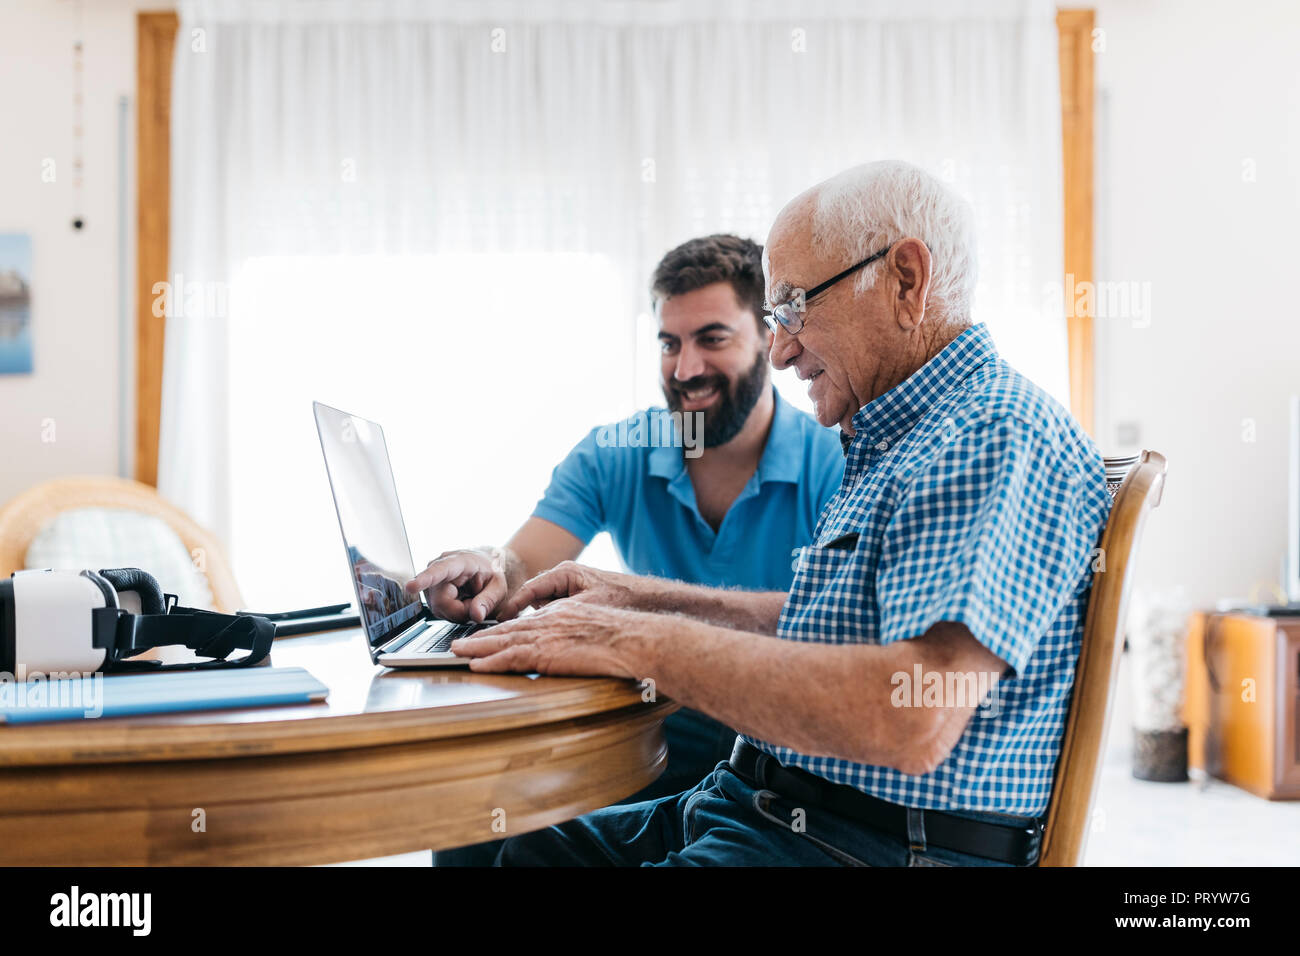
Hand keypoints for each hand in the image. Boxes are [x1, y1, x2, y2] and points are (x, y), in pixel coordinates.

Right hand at [405, 548, 506, 622]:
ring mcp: (432, 580)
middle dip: (462, 610)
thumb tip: (476, 615)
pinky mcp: (430, 593)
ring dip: (458, 611)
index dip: (424, 580)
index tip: (411, 587)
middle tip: (477, 602)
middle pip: (442, 602)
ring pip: (440, 609)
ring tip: (469, 599)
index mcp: (459, 561)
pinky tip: (461, 602)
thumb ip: (489, 600)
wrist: (484, 566)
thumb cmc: (490, 572)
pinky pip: (439, 611)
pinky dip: (453, 612)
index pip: (439, 570)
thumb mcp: (498, 586)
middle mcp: (439, 567)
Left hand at [451, 599, 653, 676]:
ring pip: (503, 641)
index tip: (487, 636)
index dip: (503, 630)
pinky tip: (477, 665)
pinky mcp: (547, 652)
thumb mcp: (594, 627)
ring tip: (458, 652)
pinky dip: (491, 661)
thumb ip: (576, 634)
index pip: (525, 623)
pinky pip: (512, 657)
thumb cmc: (622, 637)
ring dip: (477, 648)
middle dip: (481, 637)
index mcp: (560, 614)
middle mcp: (549, 621)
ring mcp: (546, 636)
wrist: (632, 639)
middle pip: (507, 630)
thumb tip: (569, 646)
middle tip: (459, 642)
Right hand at [495, 561, 640, 620]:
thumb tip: (535, 622)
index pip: (530, 589)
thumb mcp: (586, 606)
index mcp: (564, 573)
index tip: (501, 620)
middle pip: (533, 597)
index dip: (514, 606)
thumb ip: (559, 611)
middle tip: (514, 632)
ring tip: (545, 632)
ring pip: (543, 605)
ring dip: (542, 619)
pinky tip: (559, 631)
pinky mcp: (573, 595)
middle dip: (525, 616)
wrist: (643, 598)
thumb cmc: (619, 598)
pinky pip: (554, 608)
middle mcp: (563, 576)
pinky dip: (553, 619)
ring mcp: (568, 585)